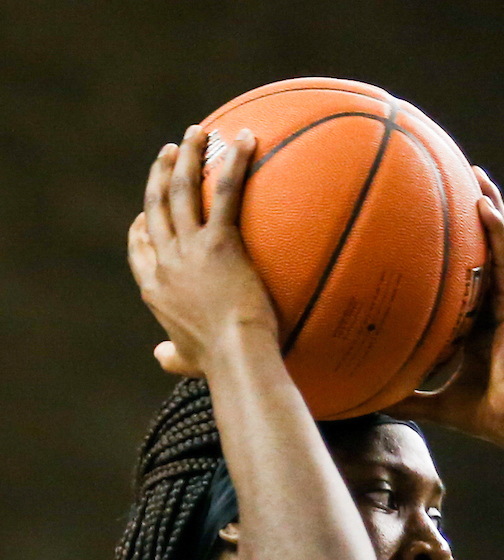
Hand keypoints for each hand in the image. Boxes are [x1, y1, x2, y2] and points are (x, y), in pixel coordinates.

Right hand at [128, 125, 278, 375]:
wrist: (235, 359)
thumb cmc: (217, 364)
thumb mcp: (186, 360)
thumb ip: (171, 355)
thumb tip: (161, 355)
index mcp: (154, 289)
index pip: (139, 247)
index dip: (143, 222)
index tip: (147, 209)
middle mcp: (165, 263)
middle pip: (156, 206)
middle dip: (161, 174)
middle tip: (171, 151)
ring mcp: (189, 250)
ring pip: (181, 190)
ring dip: (188, 156)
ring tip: (197, 134)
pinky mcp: (220, 243)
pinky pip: (225, 193)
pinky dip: (234, 162)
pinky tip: (245, 138)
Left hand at [393, 169, 503, 473]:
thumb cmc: (484, 415)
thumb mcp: (436, 403)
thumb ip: (409, 397)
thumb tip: (373, 403)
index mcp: (476, 326)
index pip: (464, 280)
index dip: (452, 253)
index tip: (432, 228)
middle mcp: (493, 308)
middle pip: (482, 252)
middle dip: (471, 218)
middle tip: (454, 181)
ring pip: (497, 246)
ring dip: (488, 208)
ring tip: (475, 174)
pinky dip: (496, 232)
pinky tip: (484, 205)